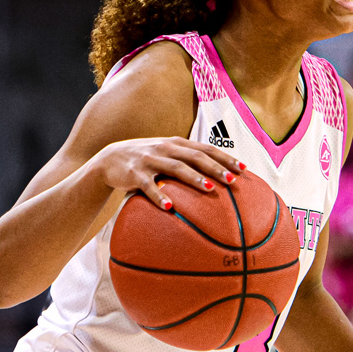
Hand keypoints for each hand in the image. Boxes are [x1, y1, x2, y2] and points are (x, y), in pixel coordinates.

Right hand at [92, 136, 243, 209]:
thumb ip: (189, 161)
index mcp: (177, 144)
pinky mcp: (134, 174)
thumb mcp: (168, 154)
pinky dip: (159, 196)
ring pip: (176, 168)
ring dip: (194, 178)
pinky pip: (148, 186)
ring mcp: (150, 160)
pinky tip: (169, 207)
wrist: (109, 159)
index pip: (206, 148)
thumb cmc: (147, 160)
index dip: (225, 158)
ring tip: (210, 189)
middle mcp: (165, 148)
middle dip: (216, 167)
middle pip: (195, 157)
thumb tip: (219, 176)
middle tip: (233, 180)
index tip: (243, 168)